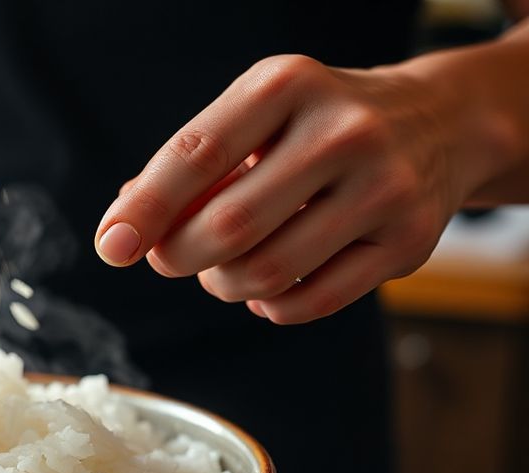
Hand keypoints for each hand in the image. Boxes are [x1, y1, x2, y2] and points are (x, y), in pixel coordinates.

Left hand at [95, 54, 499, 324]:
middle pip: (227, 227)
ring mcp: (382, 189)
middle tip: (171, 258)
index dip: (145, 209)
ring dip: (223, 285)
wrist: (440, 124)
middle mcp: (341, 132)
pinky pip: (308, 303)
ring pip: (265, 273)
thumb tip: (122, 225)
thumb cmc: (317, 126)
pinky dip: (270, 306)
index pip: (196, 156)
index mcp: (287, 86)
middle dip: (179, 257)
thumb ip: (188, 166)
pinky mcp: (407, 244)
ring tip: (224, 269)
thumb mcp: (256, 117)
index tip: (111, 247)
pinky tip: (269, 285)